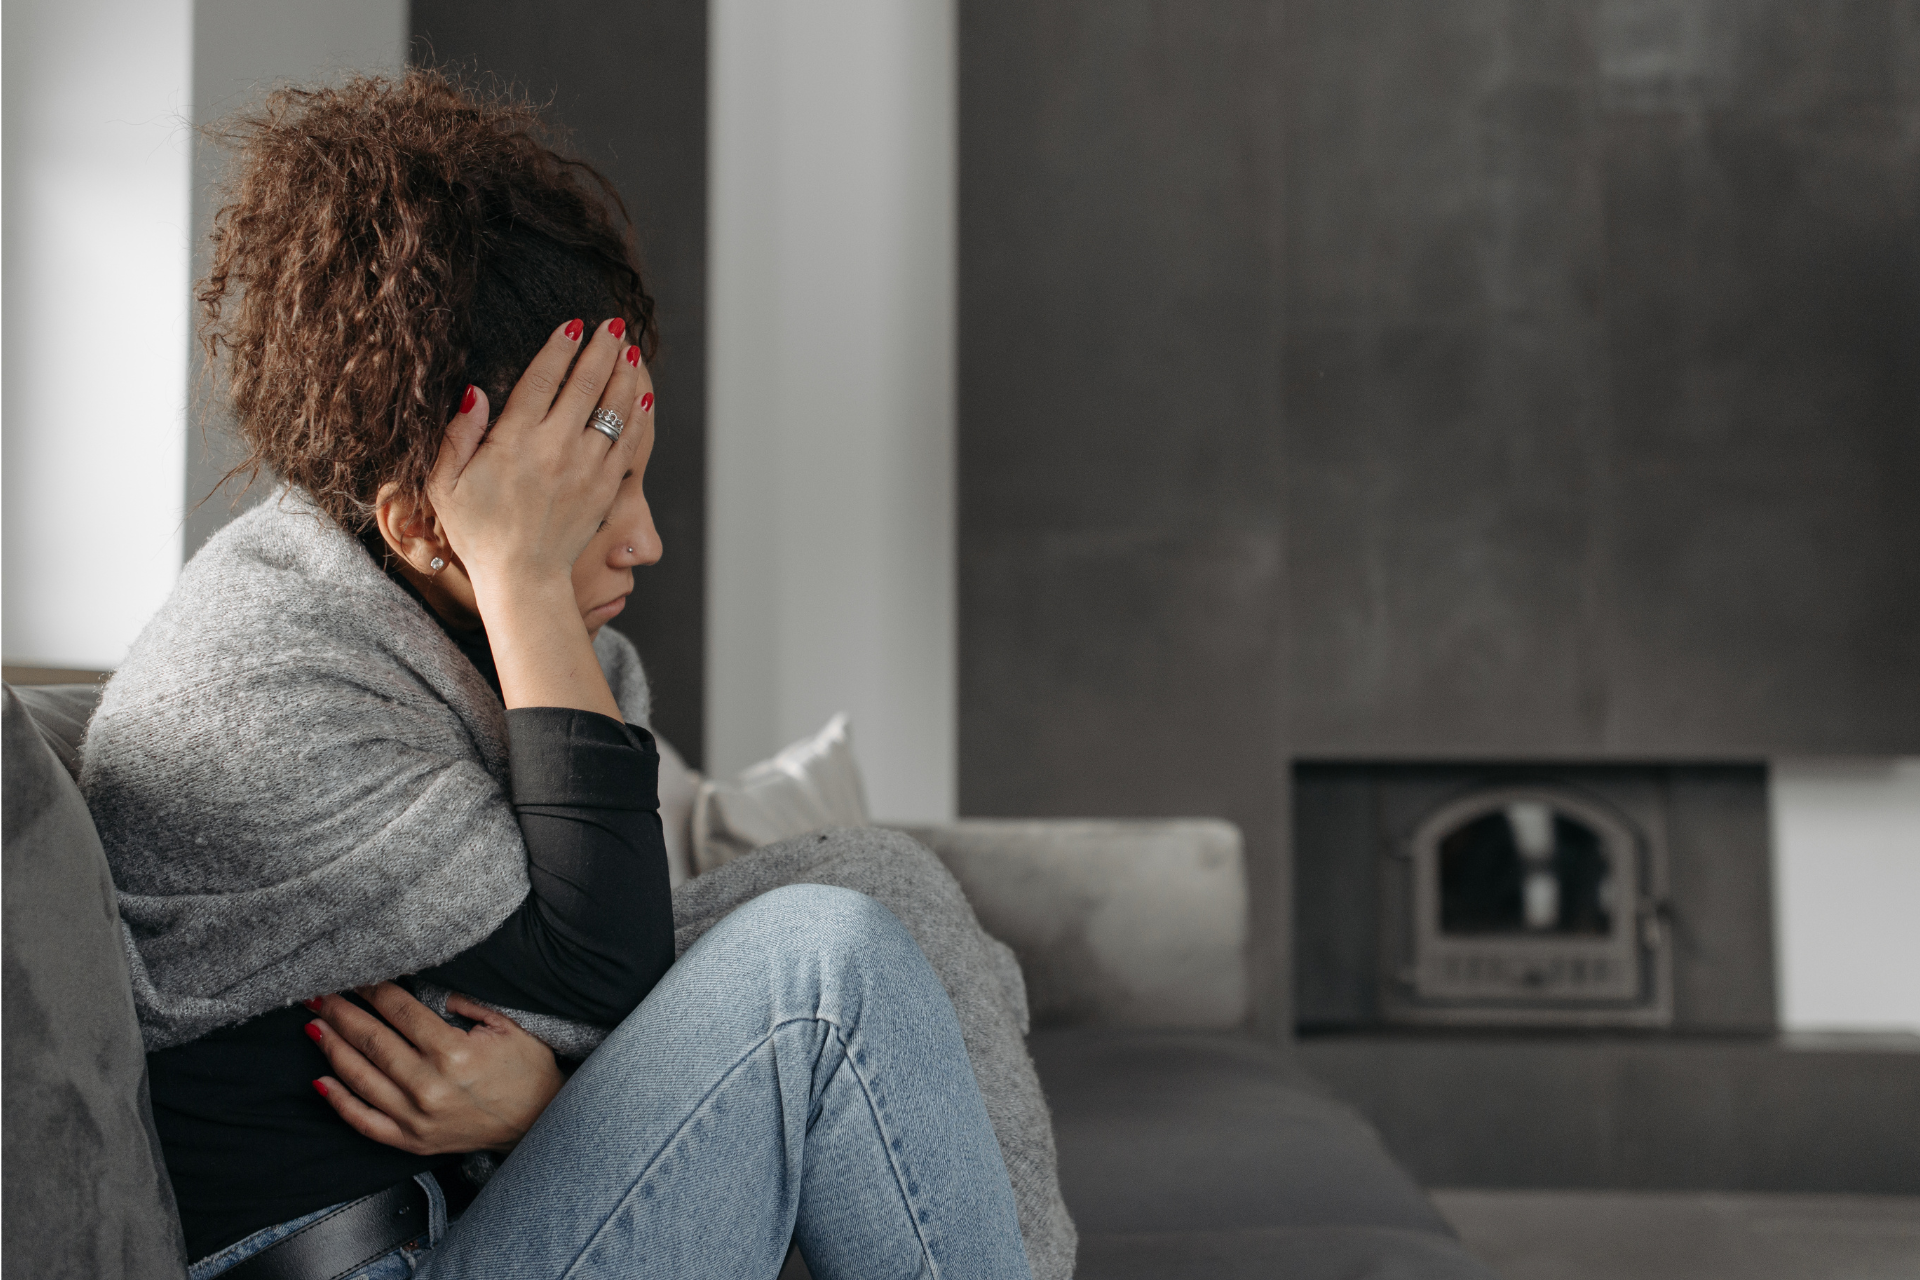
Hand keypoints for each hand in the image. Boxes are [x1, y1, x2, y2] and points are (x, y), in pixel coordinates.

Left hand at [305, 983, 565, 1155]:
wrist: (540, 1121)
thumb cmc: (527, 1070)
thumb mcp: (508, 1027)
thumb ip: (468, 1004)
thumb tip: (430, 988)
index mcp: (454, 1052)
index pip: (400, 1012)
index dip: (374, 990)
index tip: (357, 975)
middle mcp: (429, 1086)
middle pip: (372, 1041)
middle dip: (341, 1013)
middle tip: (319, 994)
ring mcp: (416, 1118)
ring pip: (360, 1078)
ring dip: (332, 1048)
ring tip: (314, 1024)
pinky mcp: (412, 1141)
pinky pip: (365, 1122)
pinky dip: (339, 1102)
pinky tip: (320, 1081)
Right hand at [427, 317, 647, 591]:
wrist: (522, 578)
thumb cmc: (478, 531)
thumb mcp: (445, 484)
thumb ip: (455, 436)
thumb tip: (475, 392)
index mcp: (515, 440)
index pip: (542, 379)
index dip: (560, 347)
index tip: (573, 324)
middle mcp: (556, 448)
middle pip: (586, 384)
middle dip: (602, 348)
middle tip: (612, 323)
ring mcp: (586, 467)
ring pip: (615, 408)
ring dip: (625, 373)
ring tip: (630, 348)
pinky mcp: (607, 487)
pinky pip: (631, 441)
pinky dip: (640, 413)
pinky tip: (644, 394)